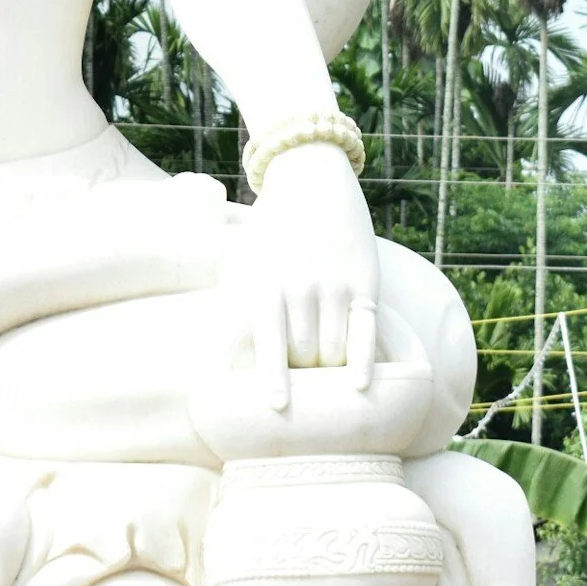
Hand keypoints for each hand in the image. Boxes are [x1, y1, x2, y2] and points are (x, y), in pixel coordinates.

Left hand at [230, 141, 380, 409]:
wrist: (310, 177)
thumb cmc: (268, 229)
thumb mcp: (244, 260)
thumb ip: (236, 305)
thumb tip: (219, 357)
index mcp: (266, 284)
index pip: (269, 344)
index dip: (273, 380)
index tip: (275, 408)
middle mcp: (301, 289)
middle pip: (305, 357)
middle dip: (303, 379)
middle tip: (300, 397)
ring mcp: (335, 287)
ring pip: (334, 351)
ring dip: (328, 374)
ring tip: (324, 394)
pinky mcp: (364, 283)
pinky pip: (366, 332)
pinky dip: (365, 362)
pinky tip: (360, 388)